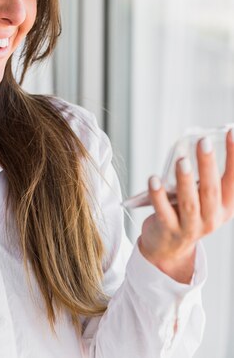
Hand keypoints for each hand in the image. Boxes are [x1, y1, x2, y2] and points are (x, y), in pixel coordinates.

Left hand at [138, 130, 233, 282]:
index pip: (233, 180)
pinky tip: (153, 179)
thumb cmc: (186, 212)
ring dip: (185, 180)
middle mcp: (211, 218)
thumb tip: (200, 142)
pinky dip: (158, 195)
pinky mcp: (169, 230)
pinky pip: (163, 211)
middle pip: (211, 190)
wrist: (169, 248)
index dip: (233, 156)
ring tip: (182, 160)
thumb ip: (203, 177)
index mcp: (224, 207)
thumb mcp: (202, 198)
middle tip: (203, 142)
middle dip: (207, 164)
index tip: (231, 132)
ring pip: (189, 202)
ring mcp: (190, 227)